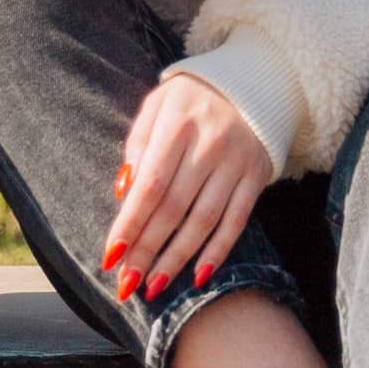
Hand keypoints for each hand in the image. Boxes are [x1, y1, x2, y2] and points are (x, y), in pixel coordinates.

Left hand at [105, 70, 276, 299]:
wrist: (253, 81)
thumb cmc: (192, 99)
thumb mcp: (158, 105)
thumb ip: (138, 143)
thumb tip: (124, 192)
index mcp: (179, 123)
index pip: (150, 185)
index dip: (130, 223)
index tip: (111, 256)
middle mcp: (210, 144)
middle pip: (174, 208)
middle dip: (147, 249)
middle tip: (126, 283)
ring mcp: (237, 162)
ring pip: (204, 220)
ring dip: (177, 258)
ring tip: (154, 286)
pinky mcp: (257, 175)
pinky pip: (237, 221)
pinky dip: (219, 251)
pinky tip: (199, 276)